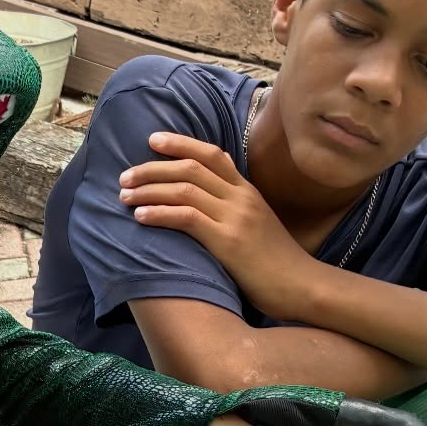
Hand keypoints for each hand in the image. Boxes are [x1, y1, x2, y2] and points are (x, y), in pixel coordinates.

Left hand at [118, 133, 311, 318]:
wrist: (302, 285)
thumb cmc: (276, 263)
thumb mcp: (256, 225)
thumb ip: (232, 210)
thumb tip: (201, 206)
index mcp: (247, 191)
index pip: (211, 154)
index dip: (180, 143)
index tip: (153, 140)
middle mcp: (241, 197)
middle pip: (190, 167)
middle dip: (152, 168)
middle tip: (124, 176)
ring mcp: (235, 217)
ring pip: (184, 189)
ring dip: (148, 190)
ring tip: (124, 196)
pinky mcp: (228, 241)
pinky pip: (187, 217)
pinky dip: (159, 213)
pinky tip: (140, 216)